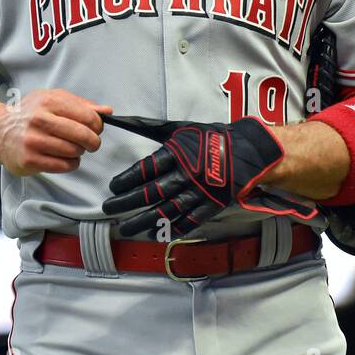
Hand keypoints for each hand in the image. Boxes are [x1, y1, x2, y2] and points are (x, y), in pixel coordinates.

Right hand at [0, 89, 111, 175]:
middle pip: (83, 135)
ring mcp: (33, 141)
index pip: (87, 116)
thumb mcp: (53, 99)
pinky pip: (64, 166)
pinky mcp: (30, 160)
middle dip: (92, 141)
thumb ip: (81, 105)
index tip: (96, 128)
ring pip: (74, 152)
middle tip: (90, 142)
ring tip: (70, 147)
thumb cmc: (29, 115)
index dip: (97, 125)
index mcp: (48, 101)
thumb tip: (106, 112)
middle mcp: (40, 120)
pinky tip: (63, 157)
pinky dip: (70, 163)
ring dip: (78, 152)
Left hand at [99, 114, 318, 238]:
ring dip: (144, 221)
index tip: (113, 187)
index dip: (127, 179)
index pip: (146, 169)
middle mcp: (186, 174)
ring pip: (167, 210)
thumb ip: (149, 127)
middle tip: (109, 209)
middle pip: (152, 192)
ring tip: (126, 228)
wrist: (245, 151)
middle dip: (128, 203)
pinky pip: (190, 220)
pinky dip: (174, 228)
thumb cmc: (208, 138)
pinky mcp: (211, 205)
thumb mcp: (179, 128)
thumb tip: (120, 120)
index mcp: (177, 153)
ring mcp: (199, 192)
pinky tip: (158, 234)